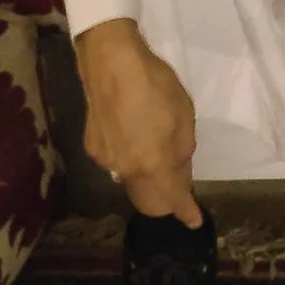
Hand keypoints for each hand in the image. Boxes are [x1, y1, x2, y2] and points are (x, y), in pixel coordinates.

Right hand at [75, 19, 201, 223]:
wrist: (112, 63)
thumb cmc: (155, 85)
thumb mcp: (183, 115)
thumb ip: (182, 148)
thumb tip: (177, 165)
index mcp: (153, 163)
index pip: (173, 197)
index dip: (185, 210)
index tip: (193, 221)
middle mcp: (126, 169)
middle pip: (147, 191)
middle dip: (163, 190)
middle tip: (176, 172)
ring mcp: (105, 159)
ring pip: (131, 174)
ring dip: (144, 167)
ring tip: (151, 137)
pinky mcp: (91, 145)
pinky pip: (117, 158)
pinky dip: (128, 152)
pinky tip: (130, 127)